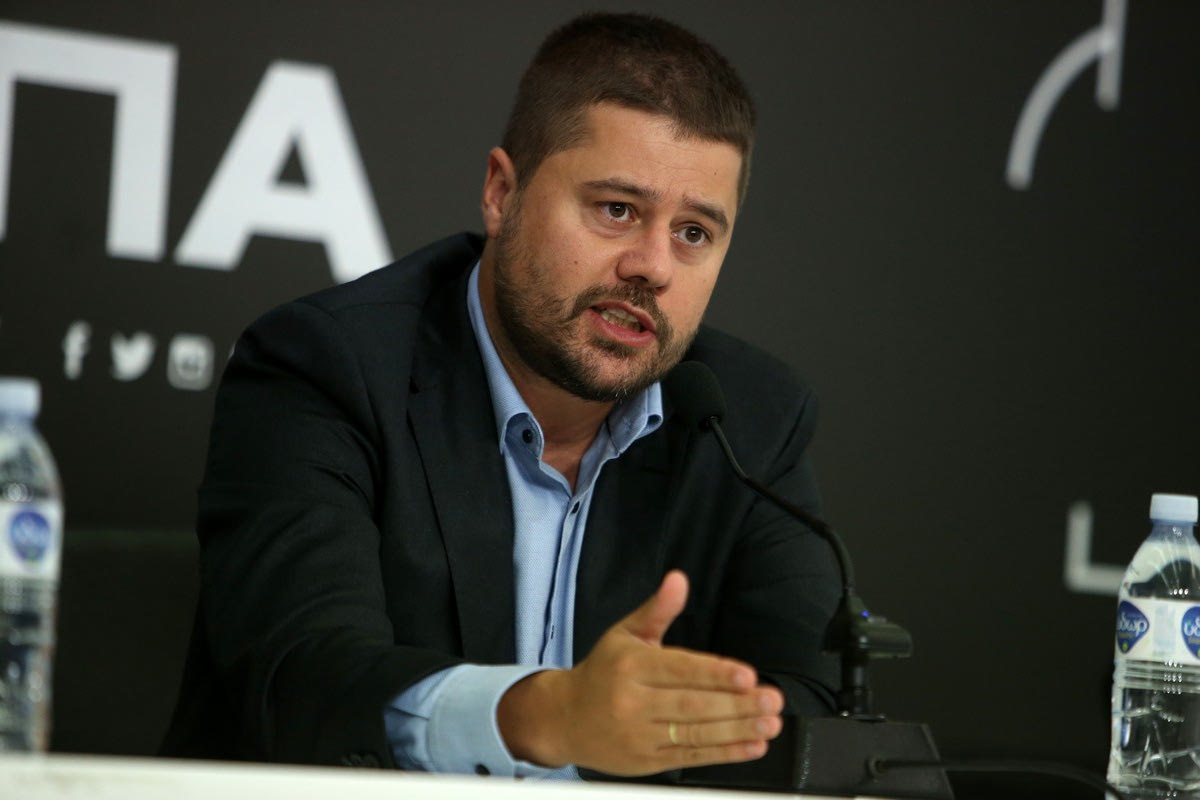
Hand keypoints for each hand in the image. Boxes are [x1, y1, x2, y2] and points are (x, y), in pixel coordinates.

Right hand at [497, 570, 783, 774]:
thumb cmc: (602, 672)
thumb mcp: (624, 633)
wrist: (563, 719)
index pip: (679, 669)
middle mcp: (633, 702)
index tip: (747, 676)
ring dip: (737, 731)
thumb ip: (657, 609)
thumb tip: (678, 579)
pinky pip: (691, 757)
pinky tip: (751, 746)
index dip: (714, 674)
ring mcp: (640, 735)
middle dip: (737, 705)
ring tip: (769, 724)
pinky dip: (724, 754)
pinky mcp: (648, 761)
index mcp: (630, 666)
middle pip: (692, 705)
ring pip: (695, 734)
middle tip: (771, 700)